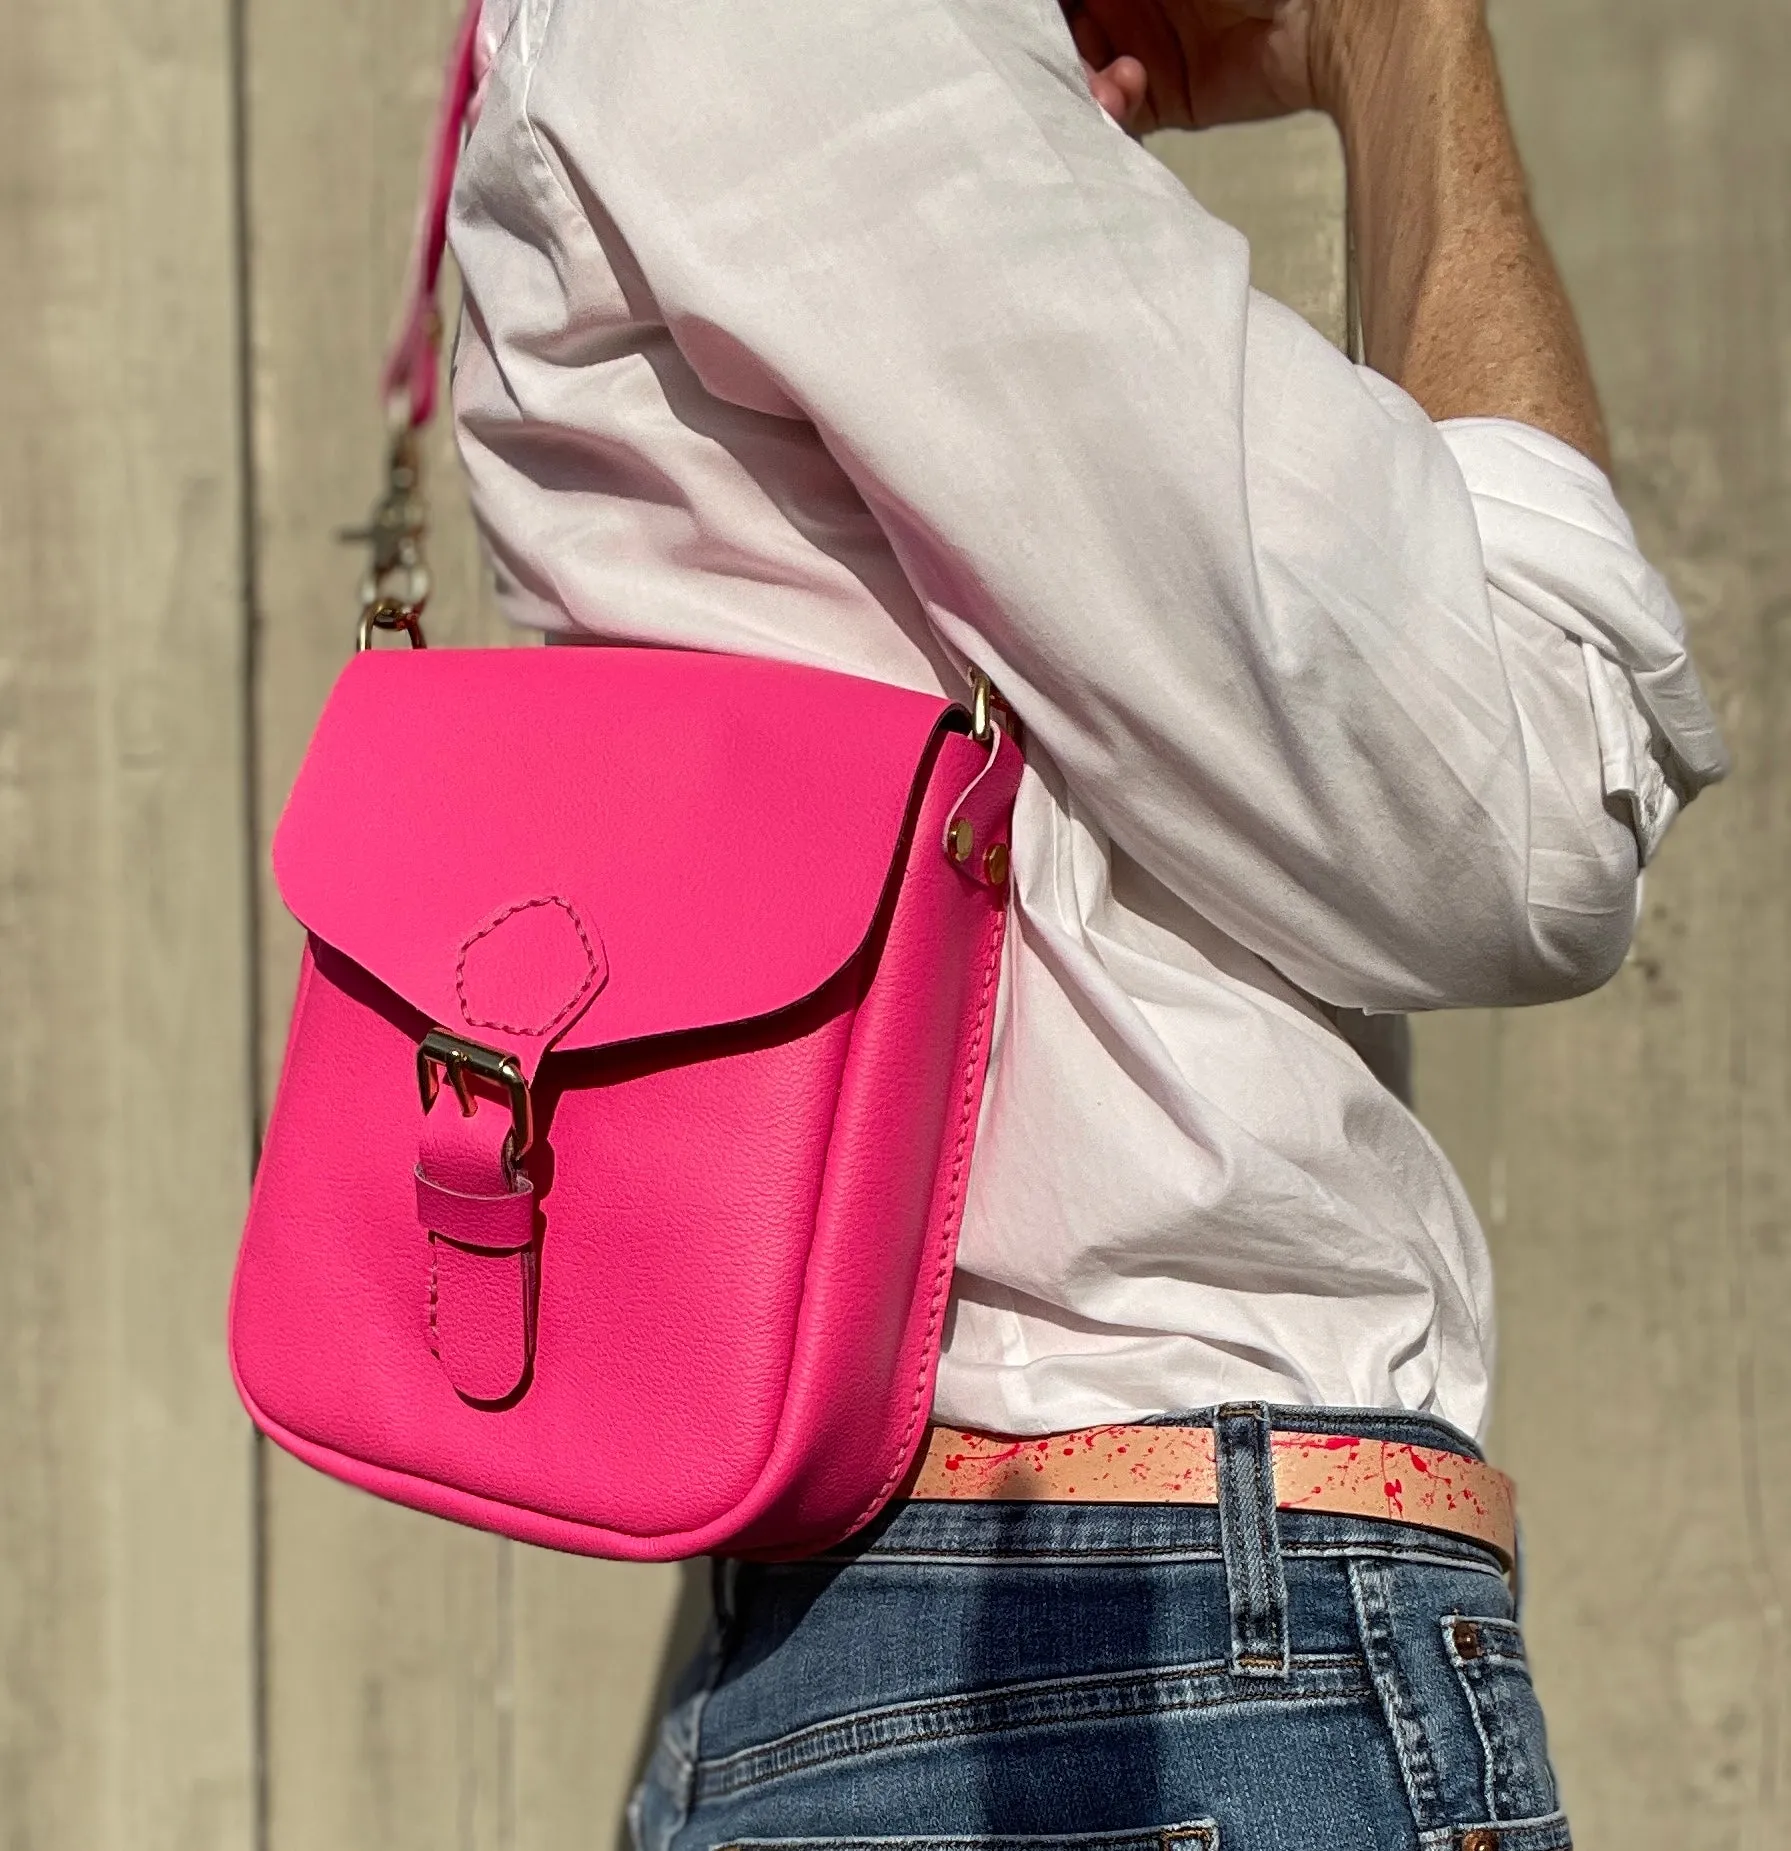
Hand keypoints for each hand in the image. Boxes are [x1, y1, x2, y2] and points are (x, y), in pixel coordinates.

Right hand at [1063, 0, 1318, 134]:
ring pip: (1079, 75)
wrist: (1330, 10)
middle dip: (1050, 48)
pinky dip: (1104, 114)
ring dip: (1077, 82)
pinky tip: (1119, 94)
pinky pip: (1114, 115)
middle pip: (1060, 33)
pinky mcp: (1167, 99)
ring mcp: (1146, 47)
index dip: (1038, 14)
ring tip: (1106, 79)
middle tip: (1053, 55)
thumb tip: (1049, 7)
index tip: (1023, 25)